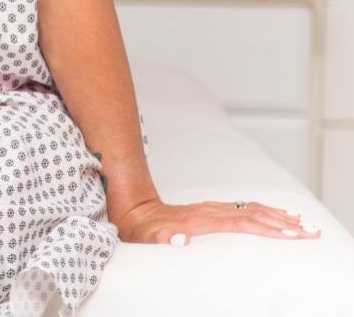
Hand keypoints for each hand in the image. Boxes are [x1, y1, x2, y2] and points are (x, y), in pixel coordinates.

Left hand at [114, 198, 320, 245]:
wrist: (133, 210)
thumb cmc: (141, 229)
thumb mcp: (146, 236)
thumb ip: (162, 237)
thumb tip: (179, 238)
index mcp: (200, 219)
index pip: (242, 223)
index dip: (267, 228)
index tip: (290, 234)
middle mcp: (209, 210)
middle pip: (254, 214)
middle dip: (284, 224)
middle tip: (311, 232)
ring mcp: (211, 208)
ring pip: (252, 209)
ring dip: (278, 216)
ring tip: (303, 223)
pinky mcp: (211, 209)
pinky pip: (244, 208)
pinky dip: (265, 211)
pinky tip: (277, 214)